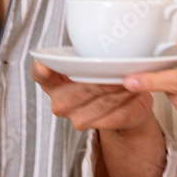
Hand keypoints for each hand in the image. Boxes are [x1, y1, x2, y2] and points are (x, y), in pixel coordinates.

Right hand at [32, 60, 165, 176]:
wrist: (118, 103)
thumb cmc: (100, 76)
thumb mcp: (92, 61)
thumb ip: (90, 55)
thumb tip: (106, 50)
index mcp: (53, 82)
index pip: (41, 75)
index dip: (41, 71)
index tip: (45, 66)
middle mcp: (60, 103)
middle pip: (81, 90)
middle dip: (103, 79)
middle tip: (119, 68)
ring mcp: (77, 118)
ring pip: (102, 102)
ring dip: (121, 90)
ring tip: (133, 78)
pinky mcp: (98, 127)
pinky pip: (117, 114)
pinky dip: (128, 102)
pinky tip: (135, 92)